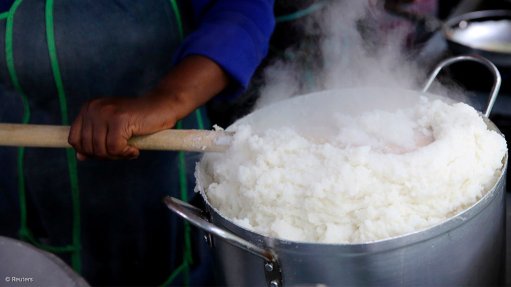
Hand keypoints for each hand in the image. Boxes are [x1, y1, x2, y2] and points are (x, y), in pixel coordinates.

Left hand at [68, 55, 229, 159]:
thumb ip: (95, 140)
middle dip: (105, 155)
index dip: (89, 152)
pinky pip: (114, 147)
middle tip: (122, 152)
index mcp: (88, 108)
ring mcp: (105, 112)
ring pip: (100, 149)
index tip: (107, 152)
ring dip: (116, 156)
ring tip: (129, 150)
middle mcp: (93, 108)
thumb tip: (80, 157)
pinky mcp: (119, 119)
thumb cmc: (138, 120)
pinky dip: (125, 153)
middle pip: (87, 147)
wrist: (162, 107)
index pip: (74, 139)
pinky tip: (135, 150)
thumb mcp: (112, 130)